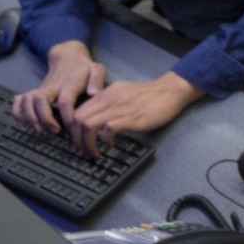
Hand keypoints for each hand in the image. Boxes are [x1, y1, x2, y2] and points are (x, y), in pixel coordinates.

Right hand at [13, 40, 104, 133]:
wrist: (67, 57)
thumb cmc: (83, 68)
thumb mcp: (96, 69)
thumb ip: (97, 80)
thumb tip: (93, 93)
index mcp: (68, 84)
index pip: (65, 101)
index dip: (66, 116)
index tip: (71, 127)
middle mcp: (52, 86)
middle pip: (41, 100)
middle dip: (45, 118)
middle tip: (54, 131)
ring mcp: (41, 89)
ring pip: (27, 100)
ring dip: (30, 117)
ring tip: (40, 130)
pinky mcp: (34, 91)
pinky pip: (19, 100)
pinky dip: (17, 111)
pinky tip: (23, 123)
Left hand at [63, 71, 202, 155]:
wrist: (169, 91)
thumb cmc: (149, 95)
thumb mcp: (122, 92)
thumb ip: (108, 102)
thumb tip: (97, 117)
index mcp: (105, 94)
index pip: (78, 111)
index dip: (73, 129)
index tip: (79, 140)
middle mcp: (108, 99)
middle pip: (78, 119)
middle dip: (76, 139)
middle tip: (83, 150)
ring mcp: (118, 108)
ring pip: (88, 125)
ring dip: (87, 143)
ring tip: (94, 152)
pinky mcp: (130, 118)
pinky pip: (107, 129)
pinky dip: (105, 140)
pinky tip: (110, 145)